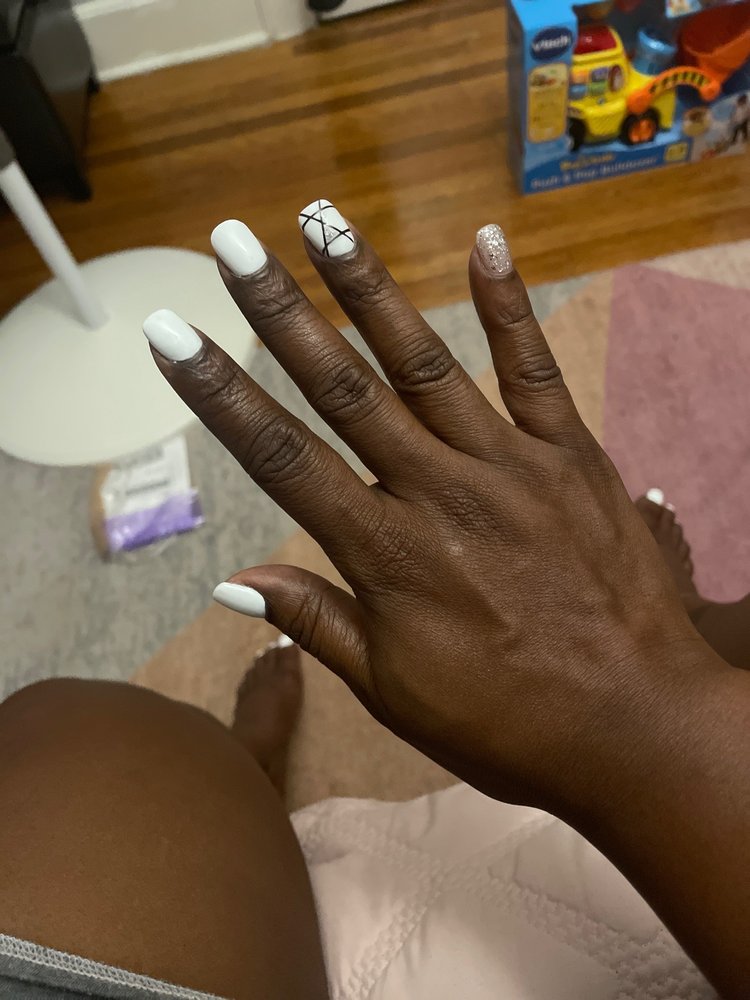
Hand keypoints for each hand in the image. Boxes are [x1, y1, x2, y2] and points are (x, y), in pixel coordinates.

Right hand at [142, 207, 713, 813]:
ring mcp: (508, 465)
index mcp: (385, 555)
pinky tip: (481, 242)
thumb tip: (234, 579)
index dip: (218, 392)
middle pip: (343, 389)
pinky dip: (507, 304)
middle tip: (231, 243)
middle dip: (279, 312)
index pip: (281, 457)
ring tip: (322, 221)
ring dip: (369, 288)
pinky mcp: (569, 454)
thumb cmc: (507, 723)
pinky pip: (533, 367)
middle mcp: (437, 493)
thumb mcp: (395, 690)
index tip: (169, 333)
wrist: (635, 728)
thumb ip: (318, 622)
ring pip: (424, 362)